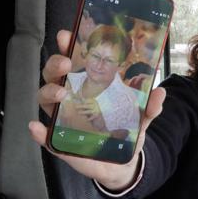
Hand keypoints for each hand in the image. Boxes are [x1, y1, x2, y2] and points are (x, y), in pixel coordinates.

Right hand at [28, 29, 165, 190]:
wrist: (122, 163)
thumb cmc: (126, 132)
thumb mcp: (141, 118)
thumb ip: (150, 107)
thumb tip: (160, 93)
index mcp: (88, 85)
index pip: (74, 60)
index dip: (67, 46)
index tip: (67, 35)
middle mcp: (71, 97)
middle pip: (53, 74)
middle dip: (56, 64)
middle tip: (67, 63)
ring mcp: (62, 118)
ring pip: (45, 99)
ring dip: (48, 91)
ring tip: (61, 92)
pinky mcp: (59, 141)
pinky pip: (43, 136)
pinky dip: (38, 131)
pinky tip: (37, 127)